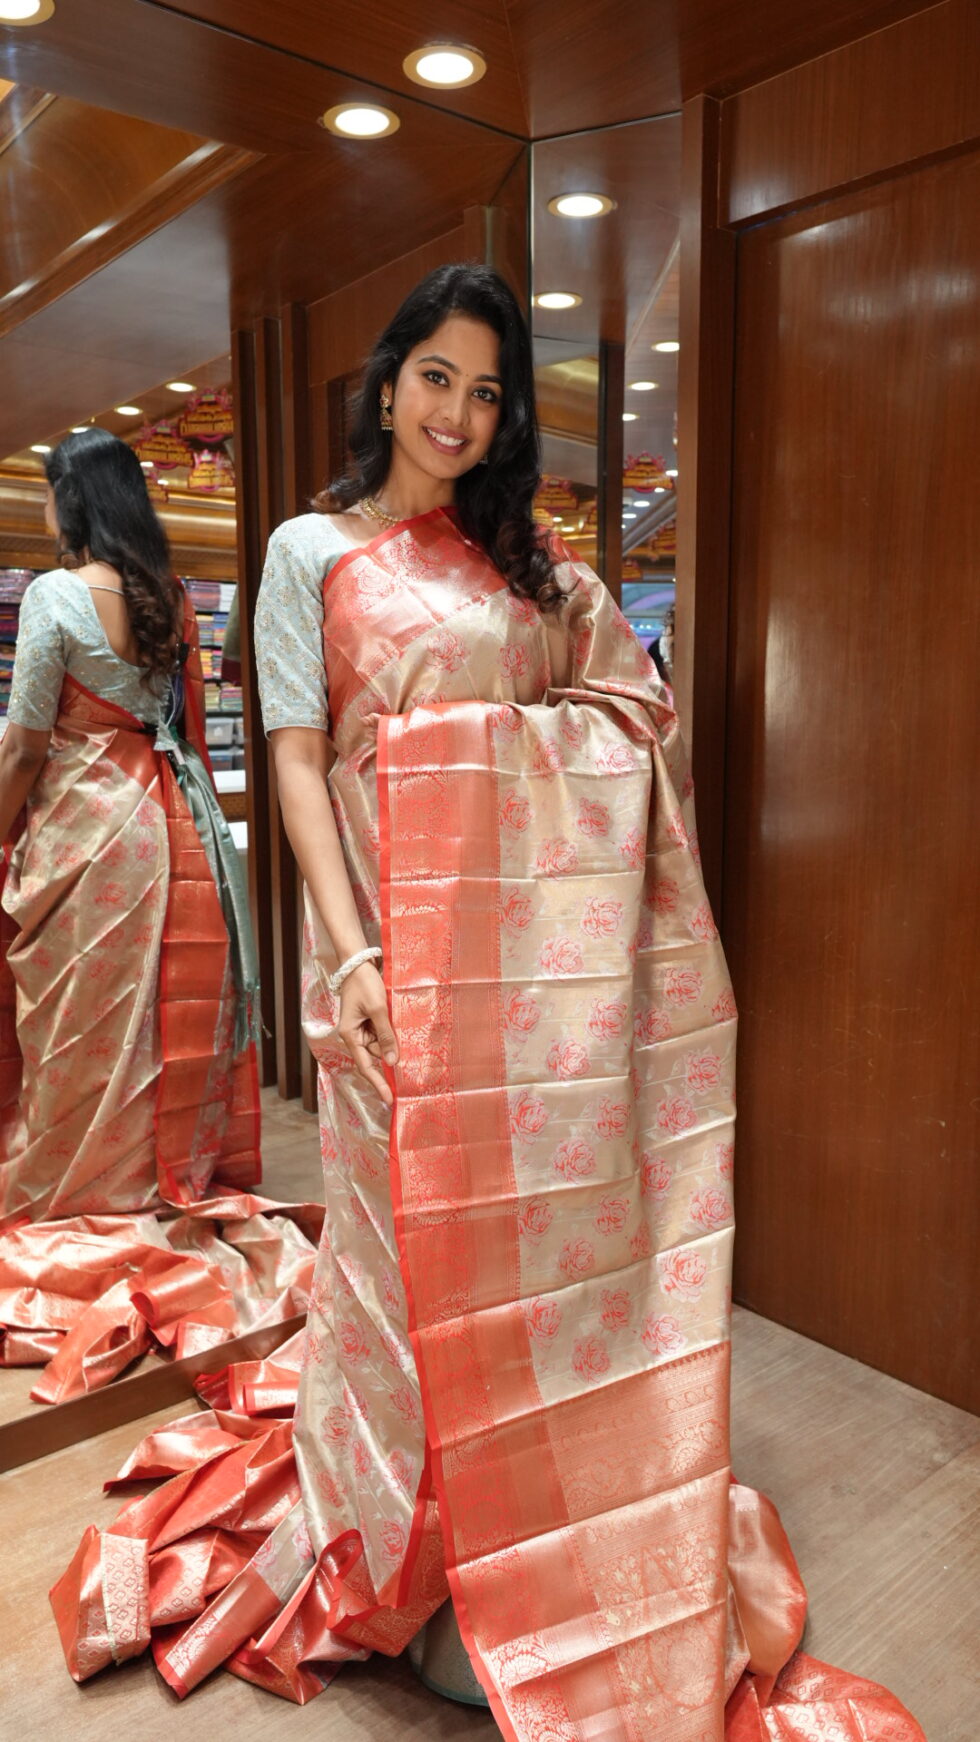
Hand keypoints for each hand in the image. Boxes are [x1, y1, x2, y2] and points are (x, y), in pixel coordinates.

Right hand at [336, 961, 398, 1105]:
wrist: (357, 964)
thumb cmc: (364, 985)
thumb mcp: (378, 1009)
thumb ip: (386, 1035)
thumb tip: (392, 1061)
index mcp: (350, 1035)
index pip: (365, 1066)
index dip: (377, 1083)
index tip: (389, 1099)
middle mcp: (354, 1036)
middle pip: (374, 1056)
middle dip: (389, 1059)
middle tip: (409, 1070)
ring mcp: (361, 1029)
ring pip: (380, 1045)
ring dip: (392, 1043)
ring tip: (403, 1033)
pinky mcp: (369, 1022)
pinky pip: (382, 1035)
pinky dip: (391, 1035)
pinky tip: (400, 1032)